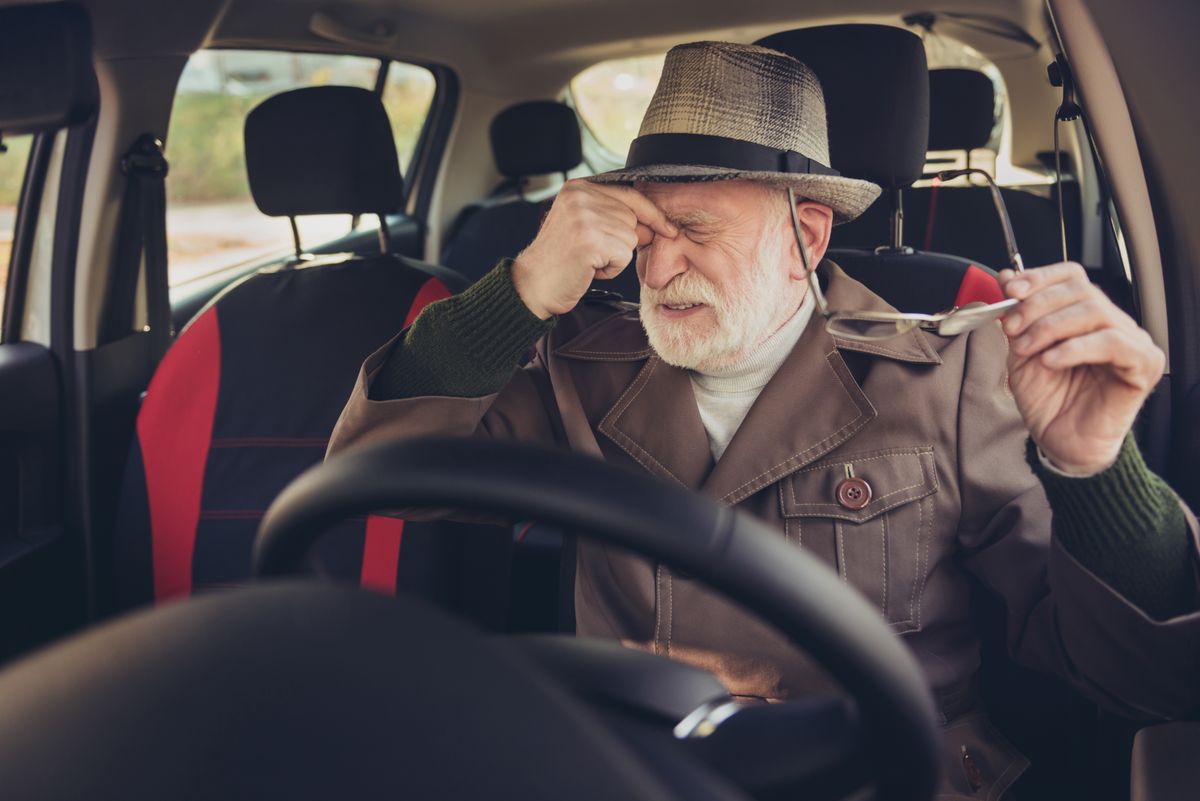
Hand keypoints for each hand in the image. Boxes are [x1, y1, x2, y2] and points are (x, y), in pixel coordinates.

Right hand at [511, 180, 676, 318]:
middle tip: (592, 253)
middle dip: (622, 242)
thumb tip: (656, 225)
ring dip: (615, 258)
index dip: (652, 213)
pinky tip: (588, 268)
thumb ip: (614, 216)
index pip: (629, 194)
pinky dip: (611, 269)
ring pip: (629, 239)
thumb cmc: (560, 260)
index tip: (669, 228)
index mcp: (578, 187)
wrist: (532, 285)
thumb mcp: (584, 227)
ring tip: (587, 260)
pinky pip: (623, 256)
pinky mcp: (589, 239)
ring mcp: (584, 216)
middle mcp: (580, 196)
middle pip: (632, 219)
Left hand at [999, 263, 1164, 473]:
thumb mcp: (1021, 351)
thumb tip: (1006, 275)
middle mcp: (1112, 322)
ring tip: (1027, 350)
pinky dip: (1075, 348)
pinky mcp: (1143, 366)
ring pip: (1095, 311)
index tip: (1009, 290)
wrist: (1060, 443)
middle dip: (1037, 305)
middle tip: (1011, 328)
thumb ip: (1017, 315)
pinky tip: (1051, 361)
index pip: (1071, 275)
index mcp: (1084, 314)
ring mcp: (1131, 342)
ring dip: (1051, 327)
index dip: (1040, 277)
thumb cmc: (1047, 399)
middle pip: (1080, 289)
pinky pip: (1113, 342)